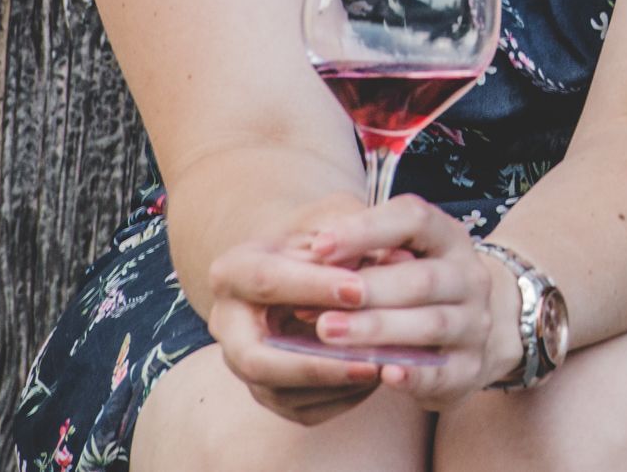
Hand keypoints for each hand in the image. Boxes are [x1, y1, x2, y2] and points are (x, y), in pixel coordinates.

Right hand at [201, 194, 390, 425]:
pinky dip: (342, 399)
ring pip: (280, 392)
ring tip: (384, 370)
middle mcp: (228, 324)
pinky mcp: (269, 391)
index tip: (360, 290)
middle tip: (369, 360)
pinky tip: (378, 378)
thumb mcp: (335, 217)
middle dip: (314, 364)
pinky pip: (302, 410)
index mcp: (233, 271)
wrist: (303, 261)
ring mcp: (244, 362)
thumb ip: (359, 234)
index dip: (313, 288)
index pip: (266, 282)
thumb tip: (399, 260)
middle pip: (256, 359)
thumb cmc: (323, 234)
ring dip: (334, 386)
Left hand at [283, 196, 517, 411]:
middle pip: (423, 278)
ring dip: (377, 329)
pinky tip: (384, 373)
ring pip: (431, 324)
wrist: (467, 330)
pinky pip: (442, 372)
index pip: (416, 219)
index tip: (318, 247)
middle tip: (313, 303)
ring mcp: (474, 324)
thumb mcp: (398, 259)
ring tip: (328, 333)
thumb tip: (318, 263)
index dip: (367, 230)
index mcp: (449, 238)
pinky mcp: (470, 367)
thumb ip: (364, 257)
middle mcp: (469, 277)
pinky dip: (414, 374)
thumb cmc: (414, 287)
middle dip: (367, 290)